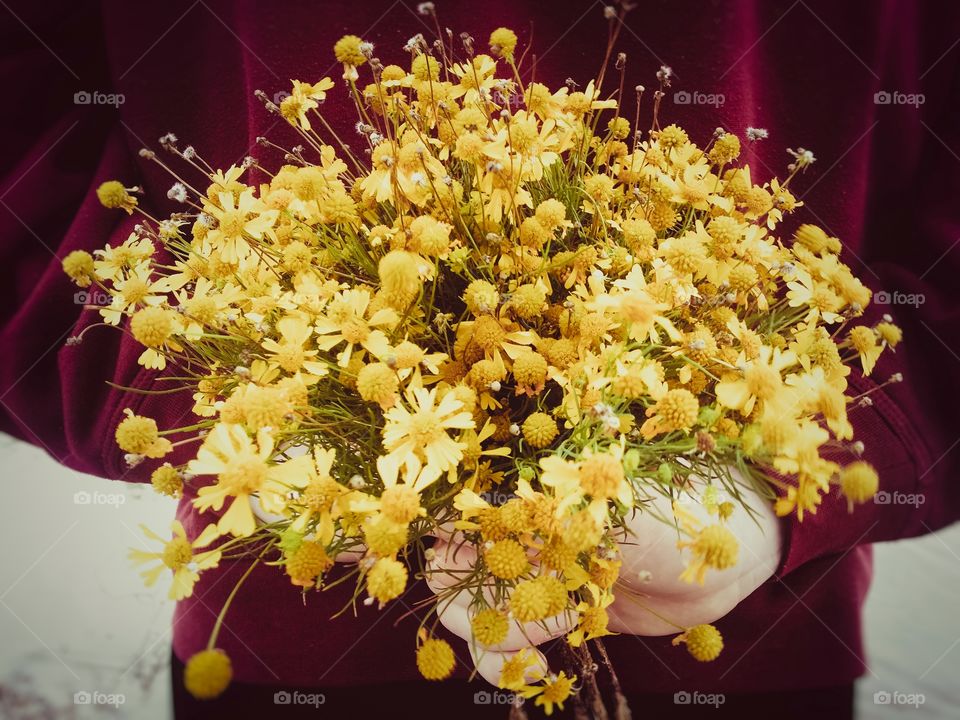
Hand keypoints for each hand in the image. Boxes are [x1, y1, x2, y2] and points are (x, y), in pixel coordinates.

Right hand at [425, 471, 781, 685]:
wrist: (730, 557)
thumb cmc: (675, 511)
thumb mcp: (604, 509)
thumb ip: (531, 518)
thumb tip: (455, 524)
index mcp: (525, 488)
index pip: (451, 506)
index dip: (440, 533)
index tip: (462, 555)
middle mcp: (518, 529)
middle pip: (446, 569)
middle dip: (480, 597)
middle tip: (543, 600)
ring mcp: (532, 575)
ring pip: (468, 615)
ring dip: (498, 635)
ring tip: (554, 633)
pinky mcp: (552, 615)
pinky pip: (500, 648)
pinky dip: (505, 664)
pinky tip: (537, 668)